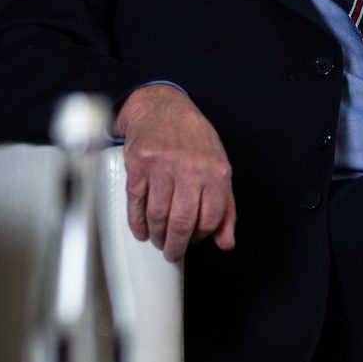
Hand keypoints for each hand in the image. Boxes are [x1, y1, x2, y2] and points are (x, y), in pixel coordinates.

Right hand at [112, 84, 234, 262]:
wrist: (162, 109)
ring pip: (158, 214)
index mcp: (216, 173)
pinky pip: (136, 201)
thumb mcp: (219, 169)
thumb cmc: (193, 140)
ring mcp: (162, 166)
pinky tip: (140, 229)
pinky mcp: (138, 165)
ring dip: (156, 234)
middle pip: (182, 221)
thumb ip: (225, 207)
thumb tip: (226, 242)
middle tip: (172, 252)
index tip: (192, 242)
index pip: (210, 218)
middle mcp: (190, 169)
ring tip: (157, 241)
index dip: (200, 237)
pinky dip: (137, 221)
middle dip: (176, 244)